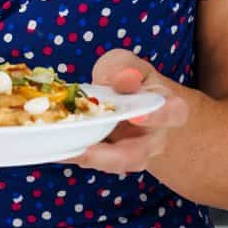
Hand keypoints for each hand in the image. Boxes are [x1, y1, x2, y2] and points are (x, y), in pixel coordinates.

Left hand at [55, 48, 189, 173]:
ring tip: (64, 150)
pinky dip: (73, 154)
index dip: (157, 118)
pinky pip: (92, 161)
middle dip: (112, 156)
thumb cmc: (130, 79)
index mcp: (169, 108)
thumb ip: (125, 67)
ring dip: (87, 157)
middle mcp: (155, 138)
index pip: (173, 114)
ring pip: (113, 163)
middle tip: (87, 150)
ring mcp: (132, 154)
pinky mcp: (108, 160)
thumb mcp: (127, 64)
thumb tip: (123, 79)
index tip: (134, 116)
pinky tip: (54, 148)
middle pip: (139, 154)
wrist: (127, 101)